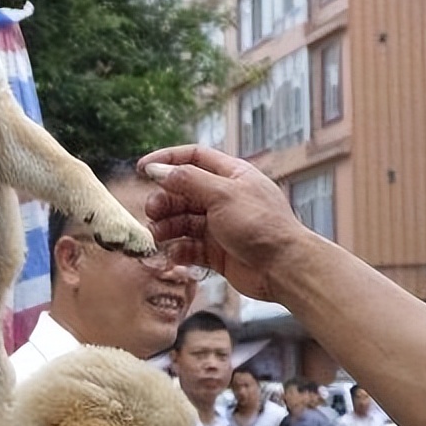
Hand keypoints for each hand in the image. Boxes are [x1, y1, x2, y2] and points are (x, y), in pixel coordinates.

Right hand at [137, 145, 313, 301]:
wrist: (284, 268)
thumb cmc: (261, 225)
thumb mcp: (222, 194)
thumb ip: (187, 180)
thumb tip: (158, 170)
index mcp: (231, 176)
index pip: (193, 158)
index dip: (167, 160)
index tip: (142, 169)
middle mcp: (224, 198)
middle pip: (182, 192)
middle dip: (164, 201)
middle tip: (152, 212)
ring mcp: (220, 226)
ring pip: (182, 221)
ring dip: (166, 227)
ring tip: (156, 236)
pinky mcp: (217, 252)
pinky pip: (189, 246)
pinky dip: (178, 249)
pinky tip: (174, 254)